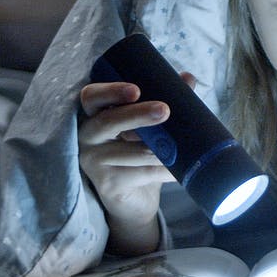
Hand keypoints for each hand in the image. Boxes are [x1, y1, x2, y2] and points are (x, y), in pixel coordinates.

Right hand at [77, 74, 193, 254]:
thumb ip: (165, 100)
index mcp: (96, 114)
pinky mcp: (107, 184)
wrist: (136, 198)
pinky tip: (179, 170)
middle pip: (107, 121)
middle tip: (165, 110)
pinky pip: (141, 174)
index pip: (91, 96)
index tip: (136, 90)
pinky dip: (164, 171)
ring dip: (161, 150)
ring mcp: (93, 161)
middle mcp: (88, 135)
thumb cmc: (140, 152)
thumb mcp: (151, 126)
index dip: (111, 91)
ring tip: (185, 149)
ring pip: (131, 151)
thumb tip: (188, 79)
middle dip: (137, 114)